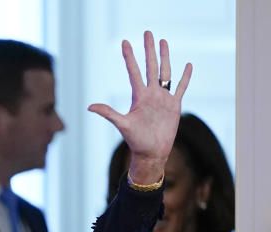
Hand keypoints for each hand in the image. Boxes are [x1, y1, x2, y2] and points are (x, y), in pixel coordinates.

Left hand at [88, 30, 191, 184]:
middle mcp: (151, 94)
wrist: (152, 153)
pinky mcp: (174, 105)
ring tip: (164, 42)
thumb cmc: (136, 141)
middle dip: (149, 50)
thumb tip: (89, 106)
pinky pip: (181, 88)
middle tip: (148, 33)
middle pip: (150, 66)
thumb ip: (108, 113)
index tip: (125, 42)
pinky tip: (188, 65)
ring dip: (165, 57)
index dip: (129, 57)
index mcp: (139, 96)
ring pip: (165, 72)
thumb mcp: (122, 125)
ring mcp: (163, 98)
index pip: (133, 71)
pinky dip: (185, 77)